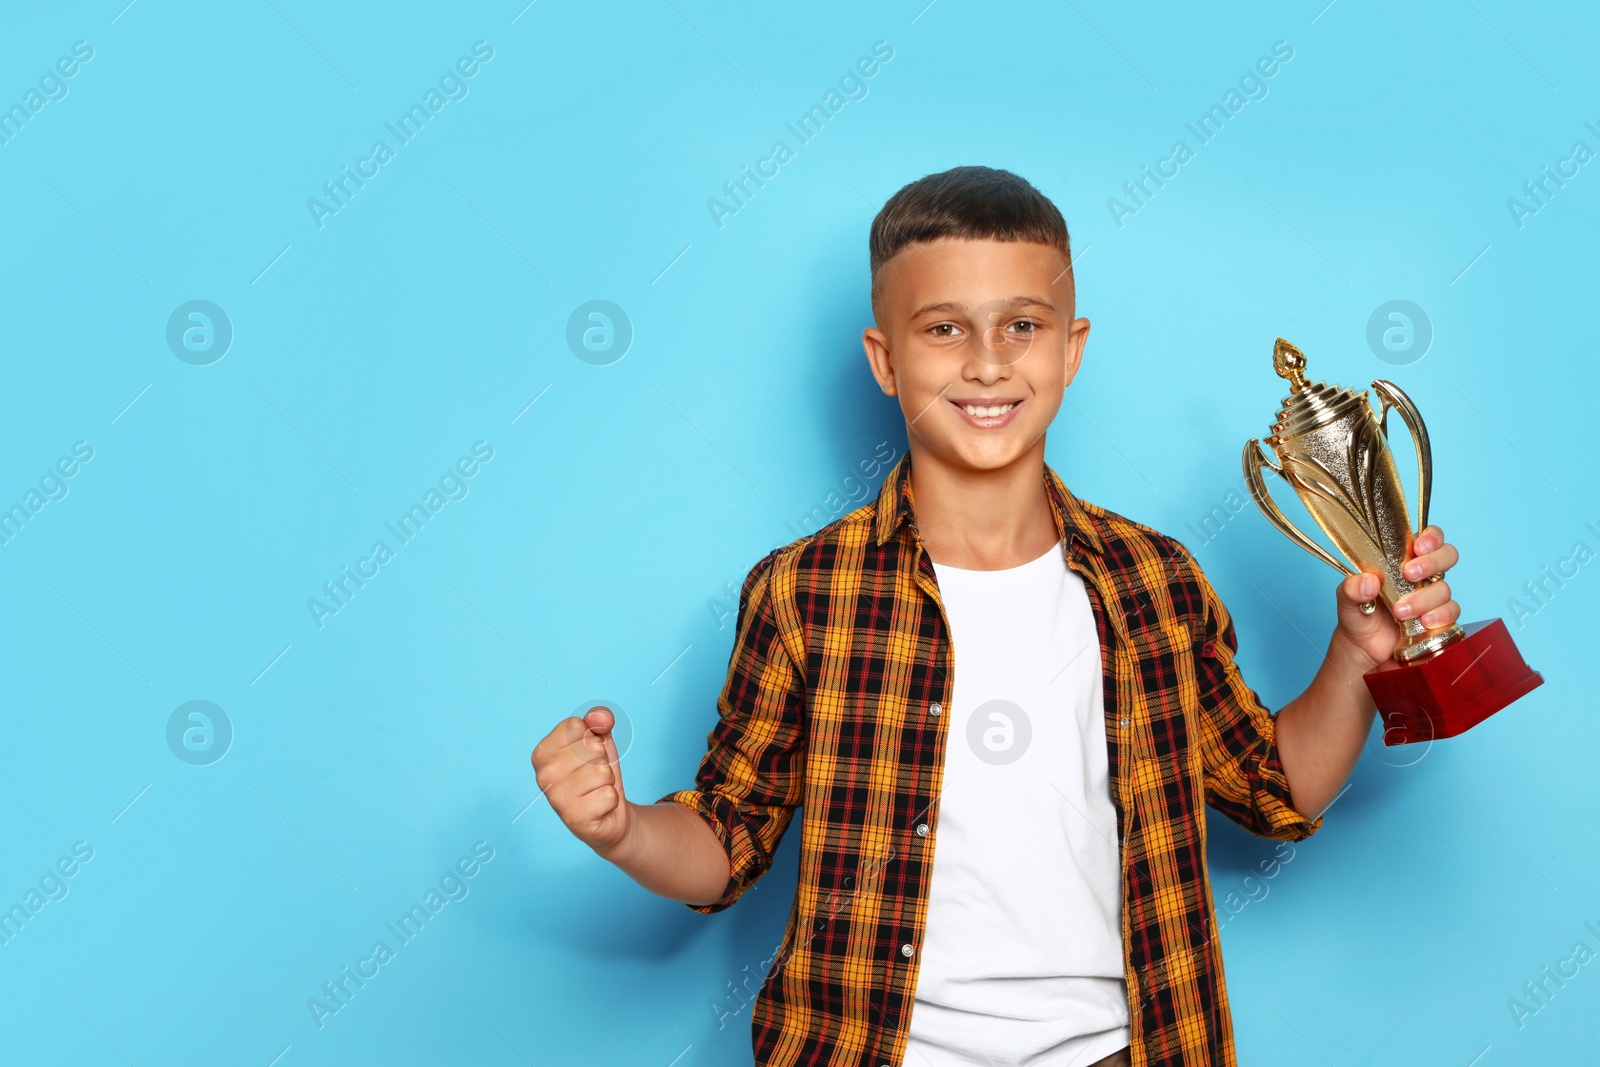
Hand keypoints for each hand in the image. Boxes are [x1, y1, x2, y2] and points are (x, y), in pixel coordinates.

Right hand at [531, 705, 632, 855]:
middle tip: (594, 776)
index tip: (586, 755)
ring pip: (602, 772)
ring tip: (596, 790)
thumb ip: (599, 720)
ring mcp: (556, 798)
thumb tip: (600, 717)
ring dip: (607, 781)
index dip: (591, 738)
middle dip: (602, 760)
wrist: (610, 812)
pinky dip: (611, 801)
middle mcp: (543, 775)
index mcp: (542, 753)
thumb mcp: (600, 740)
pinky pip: (608, 795)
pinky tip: (598, 807)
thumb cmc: (598, 774)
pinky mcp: (574, 818)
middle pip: (592, 748)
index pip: (577, 726)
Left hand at [1333, 525, 1460, 670]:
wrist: (1362, 647)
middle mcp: (1423, 575)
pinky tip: (1424, 622)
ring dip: (1424, 599)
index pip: (1428, 537)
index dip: (1431, 537)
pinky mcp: (1439, 618)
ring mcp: (1433, 597)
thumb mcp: (1347, 600)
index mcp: (1402, 560)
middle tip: (1409, 574)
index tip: (1418, 547)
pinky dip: (1440, 616)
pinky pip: (1451, 612)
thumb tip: (1369, 581)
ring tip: (1400, 612)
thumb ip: (1351, 588)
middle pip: (1447, 556)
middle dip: (1432, 562)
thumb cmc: (1358, 614)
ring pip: (1444, 589)